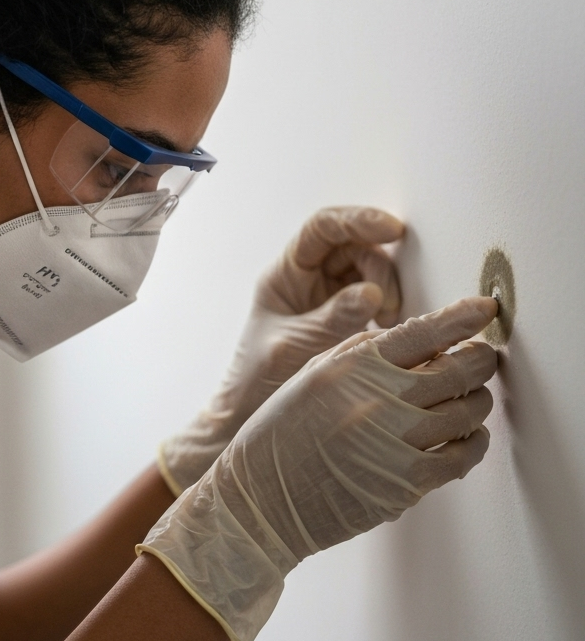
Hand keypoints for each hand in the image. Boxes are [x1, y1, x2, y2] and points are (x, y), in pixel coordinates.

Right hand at [141, 296, 498, 640]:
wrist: (260, 497)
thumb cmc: (282, 434)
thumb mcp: (313, 375)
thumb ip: (364, 355)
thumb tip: (425, 340)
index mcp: (351, 365)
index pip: (424, 331)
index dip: (463, 317)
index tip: (484, 310)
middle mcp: (375, 398)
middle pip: (458, 369)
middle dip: (481, 359)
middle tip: (484, 357)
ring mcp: (394, 441)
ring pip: (469, 411)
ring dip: (478, 401)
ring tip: (471, 398)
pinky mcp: (406, 482)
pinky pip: (464, 456)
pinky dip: (475, 442)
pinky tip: (467, 436)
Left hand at [159, 206, 404, 493]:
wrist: (248, 420)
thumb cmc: (257, 382)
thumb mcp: (294, 347)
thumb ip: (332, 318)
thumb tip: (372, 292)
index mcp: (284, 275)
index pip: (322, 228)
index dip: (357, 220)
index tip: (392, 230)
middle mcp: (307, 281)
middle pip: (354, 248)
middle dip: (379, 269)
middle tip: (386, 308)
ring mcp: (327, 301)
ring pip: (370, 273)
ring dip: (387, 292)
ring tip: (386, 325)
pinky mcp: (347, 323)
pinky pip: (376, 302)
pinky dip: (389, 312)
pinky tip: (388, 334)